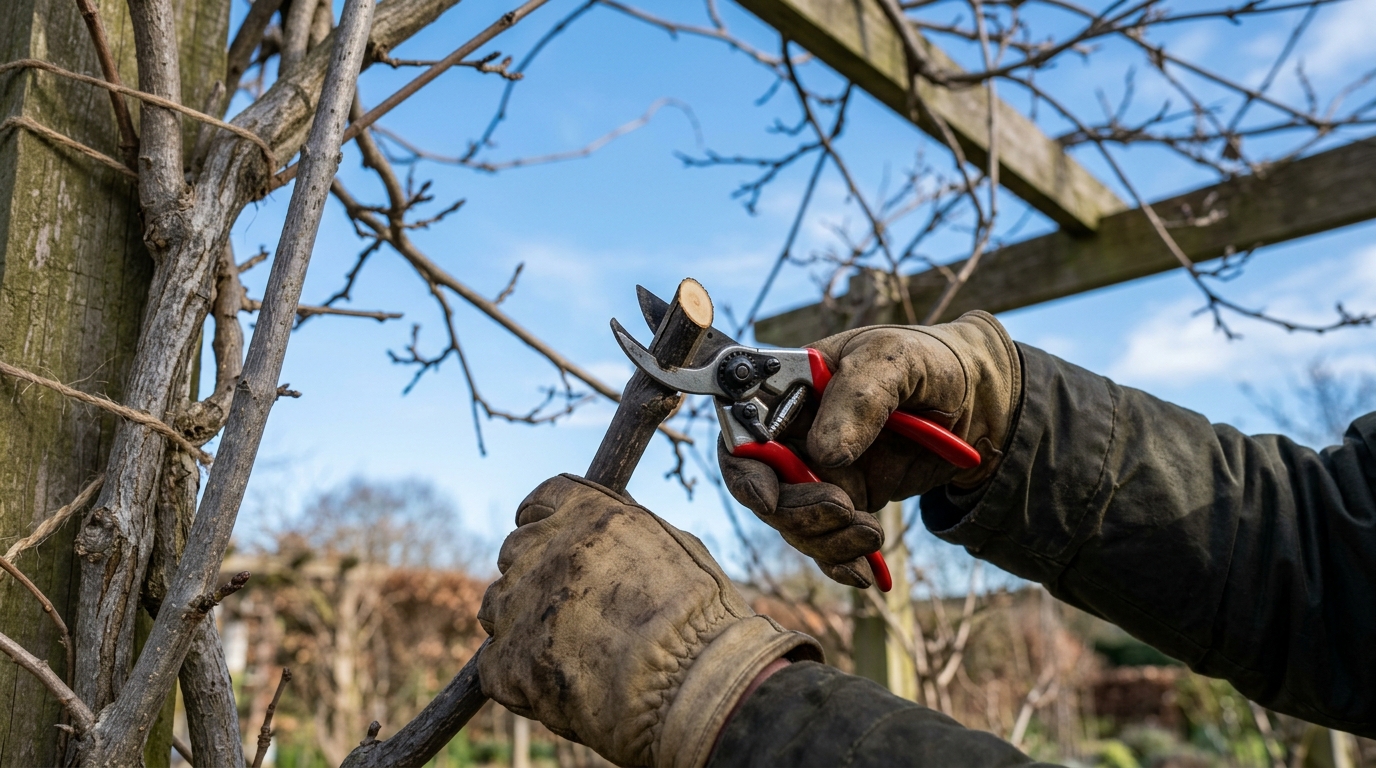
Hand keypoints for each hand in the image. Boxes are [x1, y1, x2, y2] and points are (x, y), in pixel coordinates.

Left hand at [477, 475, 821, 767]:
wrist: (694, 685)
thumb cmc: (703, 620)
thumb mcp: (678, 548)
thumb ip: (631, 531)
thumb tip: (615, 518)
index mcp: (588, 513)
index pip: (543, 500)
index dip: (544, 521)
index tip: (549, 539)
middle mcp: (545, 549)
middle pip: (515, 552)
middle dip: (534, 575)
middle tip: (569, 607)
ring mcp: (520, 605)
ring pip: (497, 606)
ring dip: (520, 623)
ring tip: (565, 652)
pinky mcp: (507, 662)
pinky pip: (491, 664)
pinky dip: (514, 675)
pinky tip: (551, 687)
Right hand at [719, 311, 1020, 587]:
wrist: (978, 401)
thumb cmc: (928, 362)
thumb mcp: (896, 362)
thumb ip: (859, 397)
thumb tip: (824, 453)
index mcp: (789, 390)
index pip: (741, 433)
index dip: (743, 470)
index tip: (768, 499)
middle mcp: (794, 434)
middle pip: (763, 489)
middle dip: (797, 512)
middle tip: (845, 509)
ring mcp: (818, 472)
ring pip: (795, 524)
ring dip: (827, 540)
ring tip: (873, 534)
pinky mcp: (845, 502)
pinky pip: (827, 543)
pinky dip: (841, 563)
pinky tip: (864, 574)